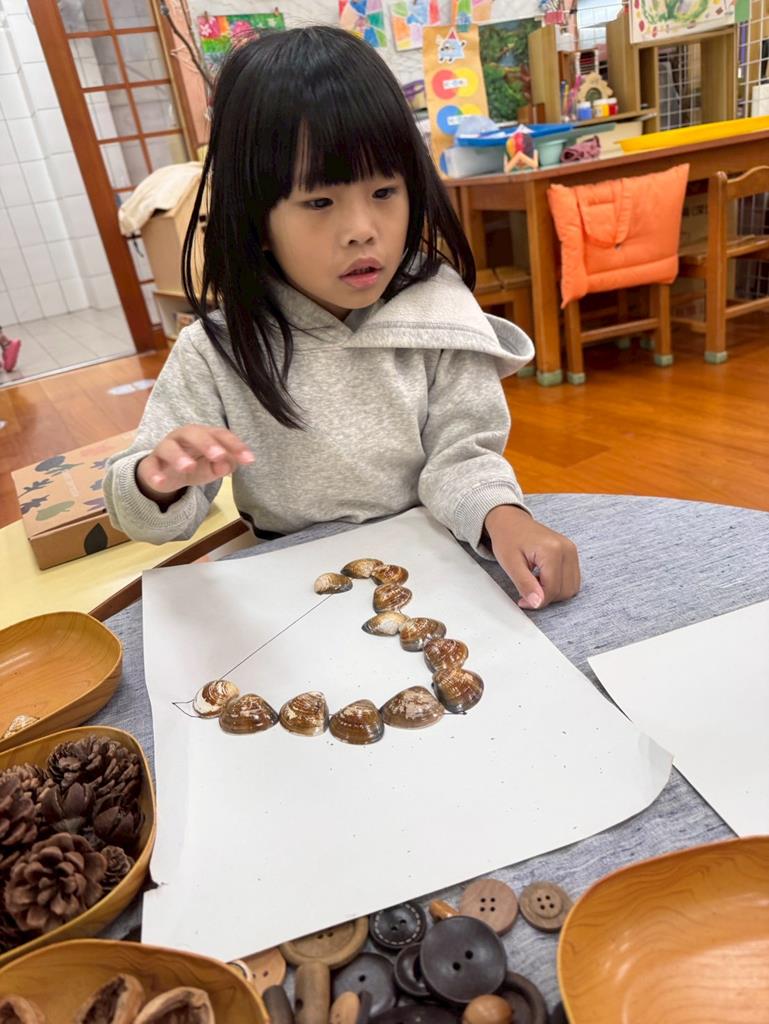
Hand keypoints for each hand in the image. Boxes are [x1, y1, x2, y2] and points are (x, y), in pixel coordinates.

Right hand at [136, 425, 253, 500]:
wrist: (166, 474)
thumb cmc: (195, 464)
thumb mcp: (213, 467)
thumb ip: (224, 465)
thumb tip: (227, 466)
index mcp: (203, 434)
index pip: (220, 434)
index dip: (235, 445)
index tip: (249, 459)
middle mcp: (183, 437)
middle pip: (193, 433)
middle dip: (207, 444)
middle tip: (219, 456)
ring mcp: (164, 448)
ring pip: (169, 447)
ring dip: (179, 456)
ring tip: (188, 467)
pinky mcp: (150, 464)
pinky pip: (150, 467)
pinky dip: (155, 474)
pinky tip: (161, 482)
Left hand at [484, 505, 579, 609]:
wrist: (510, 520)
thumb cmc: (508, 538)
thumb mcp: (510, 564)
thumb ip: (525, 584)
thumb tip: (537, 603)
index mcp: (552, 550)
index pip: (552, 589)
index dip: (538, 601)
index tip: (523, 601)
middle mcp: (567, 549)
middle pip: (565, 591)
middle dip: (546, 597)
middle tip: (527, 590)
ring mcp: (571, 550)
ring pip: (571, 588)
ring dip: (553, 592)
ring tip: (534, 582)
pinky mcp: (572, 553)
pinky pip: (572, 579)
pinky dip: (559, 585)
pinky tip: (542, 578)